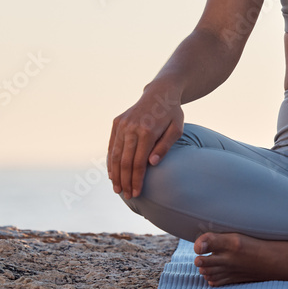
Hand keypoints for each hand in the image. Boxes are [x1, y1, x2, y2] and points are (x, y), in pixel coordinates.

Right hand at [107, 84, 184, 199]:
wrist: (160, 93)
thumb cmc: (172, 114)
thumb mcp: (176, 129)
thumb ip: (164, 147)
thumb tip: (151, 164)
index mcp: (147, 131)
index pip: (139, 163)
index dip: (136, 180)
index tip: (136, 193)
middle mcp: (131, 128)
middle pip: (125, 161)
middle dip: (125, 181)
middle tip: (127, 196)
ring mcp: (122, 124)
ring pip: (115, 154)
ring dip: (115, 174)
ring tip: (117, 189)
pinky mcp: (117, 122)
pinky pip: (112, 145)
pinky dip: (111, 160)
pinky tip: (112, 173)